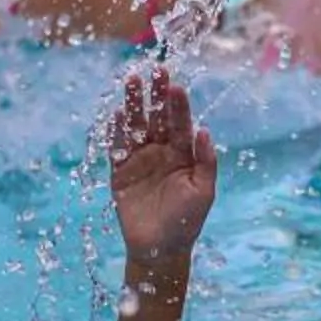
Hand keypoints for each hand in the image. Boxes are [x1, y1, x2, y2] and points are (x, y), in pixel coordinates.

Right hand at [107, 67, 216, 261]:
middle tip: (154, 71)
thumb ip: (205, 162)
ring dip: (134, 105)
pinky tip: (117, 113)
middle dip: (156, 95)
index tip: (175, 85)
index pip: (180, 123)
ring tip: (131, 81)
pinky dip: (116, 131)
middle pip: (157, 117)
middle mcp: (161, 152)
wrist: (160, 249)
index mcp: (183, 154)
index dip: (178, 105)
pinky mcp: (120, 172)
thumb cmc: (187, 221)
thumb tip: (205, 131)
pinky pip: (116, 147)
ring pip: (136, 126)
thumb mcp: (203, 192)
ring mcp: (139, 160)